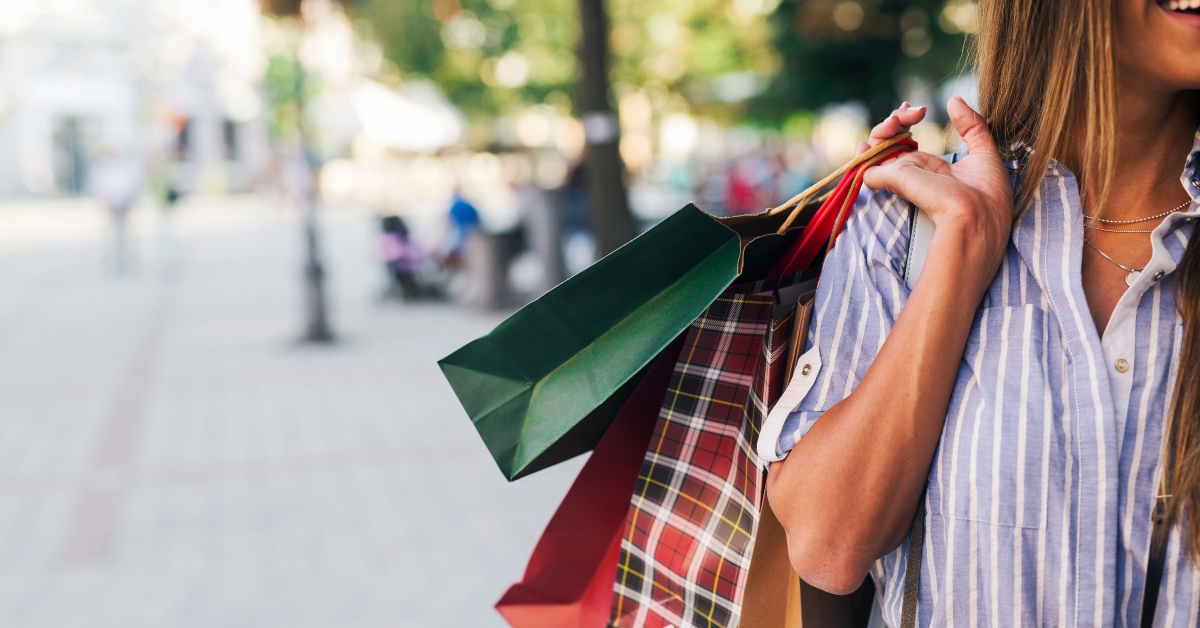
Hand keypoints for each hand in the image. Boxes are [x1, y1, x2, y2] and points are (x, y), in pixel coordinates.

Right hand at [862, 96, 1013, 270]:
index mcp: (930, 167)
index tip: (919, 110)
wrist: (978, 217)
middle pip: (890, 140)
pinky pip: (866, 166)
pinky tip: (869, 143)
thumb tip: (953, 99)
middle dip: (897, 119)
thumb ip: (971, 125)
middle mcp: (912, 171)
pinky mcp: (892, 179)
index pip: (906, 140)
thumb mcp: (984, 153)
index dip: (906, 120)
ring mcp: (901, 176)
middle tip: (914, 112)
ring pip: (877, 147)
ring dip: (883, 128)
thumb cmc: (986, 196)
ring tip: (898, 119)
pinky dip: (863, 154)